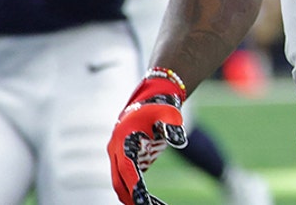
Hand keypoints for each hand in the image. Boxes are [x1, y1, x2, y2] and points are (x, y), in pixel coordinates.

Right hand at [109, 67, 188, 204]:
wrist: (151, 100)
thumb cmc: (161, 107)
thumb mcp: (169, 113)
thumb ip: (172, 125)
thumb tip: (179, 139)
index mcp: (123, 138)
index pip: (126, 167)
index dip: (133, 185)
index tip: (142, 200)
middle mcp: (115, 149)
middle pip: (118, 180)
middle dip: (131, 197)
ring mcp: (117, 156)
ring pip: (120, 183)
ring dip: (132, 197)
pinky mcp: (124, 160)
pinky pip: (126, 180)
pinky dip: (134, 192)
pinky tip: (150, 202)